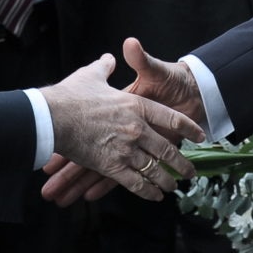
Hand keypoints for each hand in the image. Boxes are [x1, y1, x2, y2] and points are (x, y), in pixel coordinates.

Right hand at [39, 53, 202, 203]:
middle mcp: (136, 128)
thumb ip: (106, 66)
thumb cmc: (72, 95)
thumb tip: (111, 57)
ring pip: (155, 169)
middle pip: (167, 149)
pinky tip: (155, 196)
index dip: (188, 127)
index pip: (171, 117)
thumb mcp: (92, 74)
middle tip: (190, 172)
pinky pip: (136, 183)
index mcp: (136, 104)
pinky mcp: (112, 166)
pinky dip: (147, 191)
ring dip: (166, 180)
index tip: (199, 136)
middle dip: (181, 163)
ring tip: (174, 187)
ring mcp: (126, 148)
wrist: (53, 116)